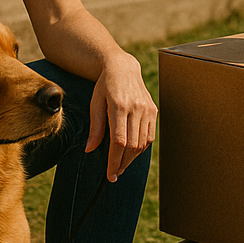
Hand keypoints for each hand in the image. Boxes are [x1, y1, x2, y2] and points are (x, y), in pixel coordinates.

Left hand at [86, 51, 156, 181]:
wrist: (123, 68)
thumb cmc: (105, 86)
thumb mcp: (95, 103)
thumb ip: (95, 127)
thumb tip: (90, 149)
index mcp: (119, 106)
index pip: (119, 141)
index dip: (115, 161)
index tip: (110, 174)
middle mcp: (136, 108)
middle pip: (132, 145)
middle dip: (123, 163)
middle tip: (114, 174)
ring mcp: (147, 109)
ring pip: (143, 143)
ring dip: (132, 158)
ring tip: (121, 165)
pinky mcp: (153, 111)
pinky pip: (150, 136)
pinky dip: (141, 148)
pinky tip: (131, 152)